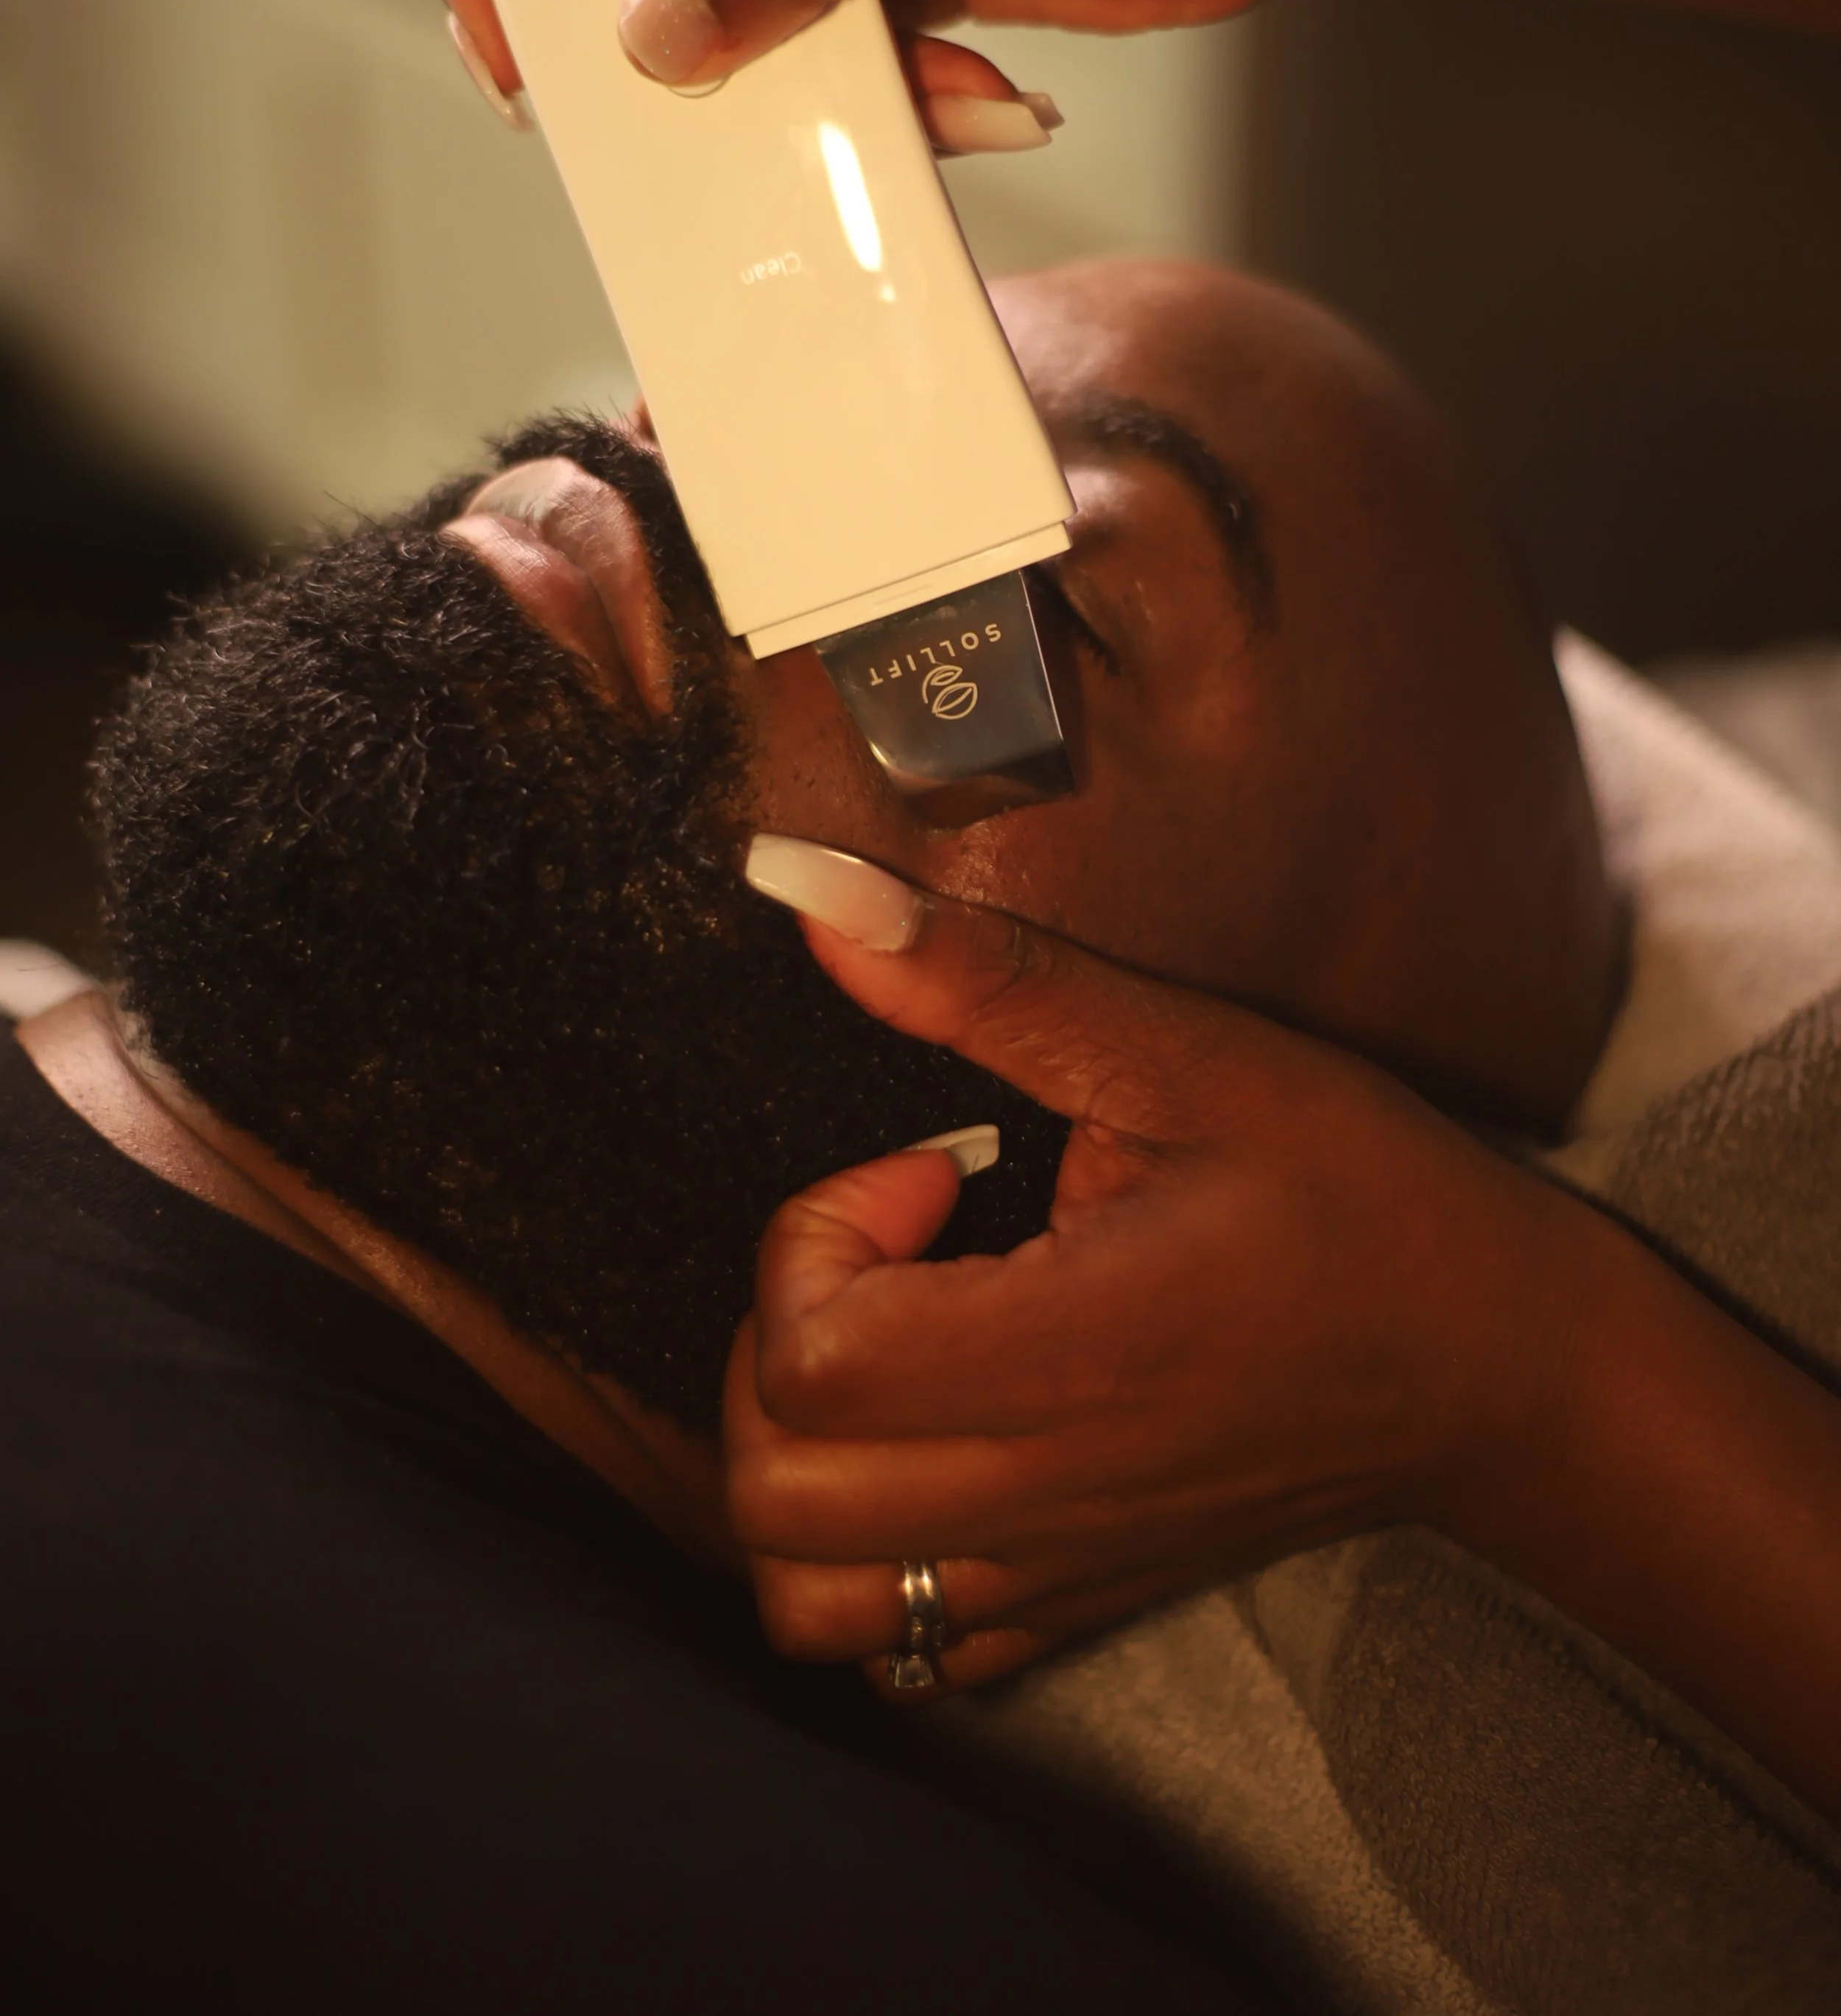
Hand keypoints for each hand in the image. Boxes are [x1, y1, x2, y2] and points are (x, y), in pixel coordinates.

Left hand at [724, 840, 1600, 1696]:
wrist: (1503, 1369)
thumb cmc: (1364, 1198)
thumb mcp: (1190, 1054)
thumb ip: (991, 981)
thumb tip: (812, 893)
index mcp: (1078, 1352)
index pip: (814, 1361)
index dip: (820, 1236)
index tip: (927, 1172)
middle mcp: (1050, 1491)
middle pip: (773, 1491)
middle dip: (778, 1343)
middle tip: (889, 1257)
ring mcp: (1059, 1569)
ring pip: (807, 1601)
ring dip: (792, 1465)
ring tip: (887, 1353)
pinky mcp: (1078, 1605)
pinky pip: (896, 1647)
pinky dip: (862, 1556)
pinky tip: (934, 1439)